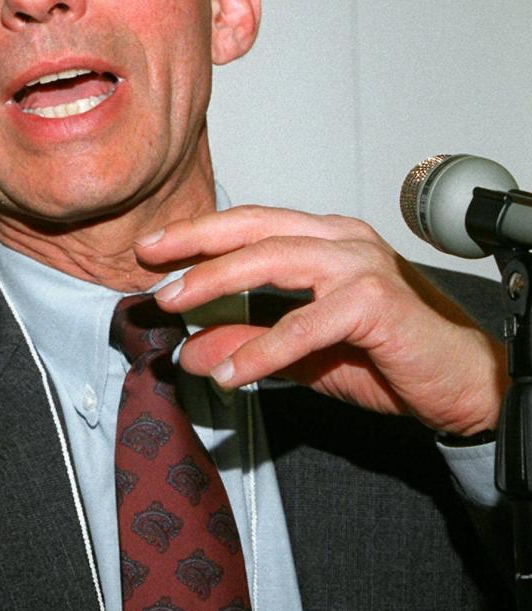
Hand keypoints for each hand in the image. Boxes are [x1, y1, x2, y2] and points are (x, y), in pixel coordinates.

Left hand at [135, 206, 506, 436]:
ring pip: (275, 260)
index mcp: (325, 241)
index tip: (153, 249)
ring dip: (218, 281)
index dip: (199, 233)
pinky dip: (264, 349)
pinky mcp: (376, 302)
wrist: (460, 384)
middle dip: (196, 246)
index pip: (252, 225)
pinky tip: (232, 373)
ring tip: (176, 304)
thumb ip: (247, 344)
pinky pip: (306, 324)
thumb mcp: (300, 353)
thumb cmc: (388, 358)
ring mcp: (361, 266)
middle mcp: (342, 241)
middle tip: (151, 265)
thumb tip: (190, 352)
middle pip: (256, 230)